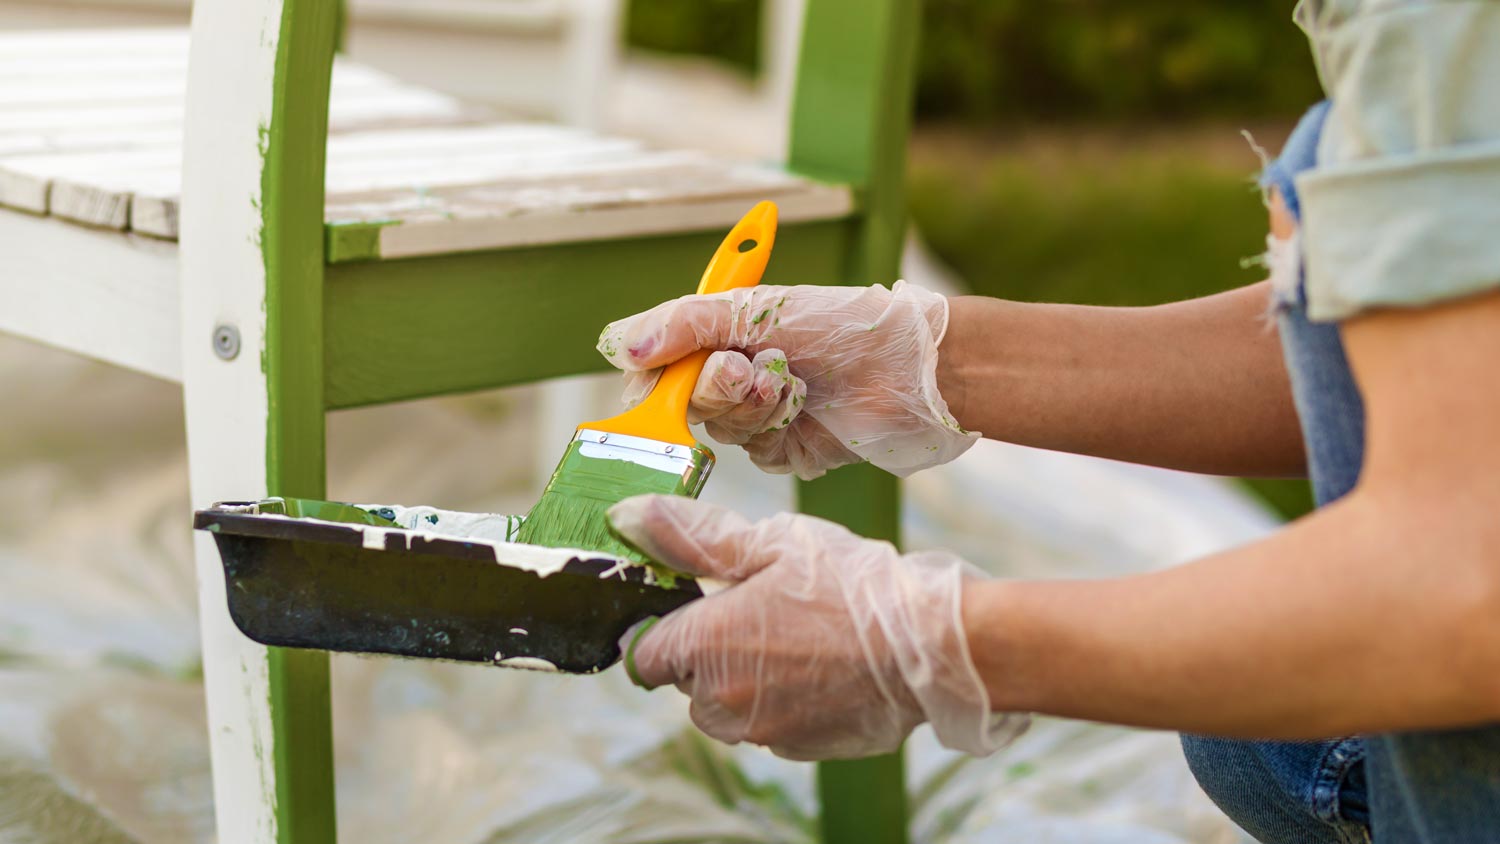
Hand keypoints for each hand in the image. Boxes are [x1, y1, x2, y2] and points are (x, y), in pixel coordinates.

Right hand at [596, 281, 976, 479]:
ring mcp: (758, 416)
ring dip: (752, 405)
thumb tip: (622, 344)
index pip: (657, 367)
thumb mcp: (754, 307)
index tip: (654, 383)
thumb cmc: (836, 323)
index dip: (651, 381)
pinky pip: (754, 452)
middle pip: (682, 402)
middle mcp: (733, 376)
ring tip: (791, 382)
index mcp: (719, 336)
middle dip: (712, 386)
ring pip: (719, 429)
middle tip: (745, 369)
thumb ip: (684, 322)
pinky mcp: (784, 450)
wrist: (905, 367)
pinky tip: (804, 407)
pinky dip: (775, 427)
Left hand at [611, 494, 1026, 760]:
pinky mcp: (799, 750)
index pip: (643, 654)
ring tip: (800, 637)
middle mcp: (722, 700)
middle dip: (710, 651)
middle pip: (686, 683)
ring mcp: (761, 732)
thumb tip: (627, 518)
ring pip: (728, 708)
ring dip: (746, 679)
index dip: (666, 627)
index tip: (698, 604)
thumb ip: (693, 536)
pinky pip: (770, 725)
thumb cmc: (851, 587)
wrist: (930, 646)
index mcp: (704, 645)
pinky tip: (823, 666)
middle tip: (762, 611)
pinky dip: (785, 701)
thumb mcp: (769, 543)